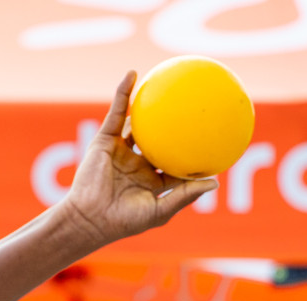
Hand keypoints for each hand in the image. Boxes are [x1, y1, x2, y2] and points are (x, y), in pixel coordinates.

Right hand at [55, 72, 217, 248]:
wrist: (90, 219)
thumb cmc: (125, 221)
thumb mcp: (160, 210)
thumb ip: (185, 195)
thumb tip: (215, 183)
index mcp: (152, 181)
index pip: (175, 164)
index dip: (191, 151)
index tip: (211, 137)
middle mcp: (137, 164)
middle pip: (159, 139)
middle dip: (173, 123)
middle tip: (193, 105)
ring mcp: (121, 151)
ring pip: (138, 123)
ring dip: (147, 102)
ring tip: (162, 80)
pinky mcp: (105, 140)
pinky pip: (116, 113)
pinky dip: (122, 93)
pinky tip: (132, 74)